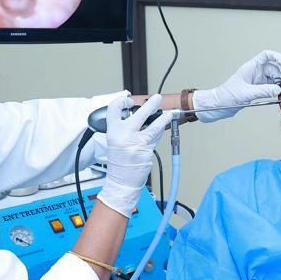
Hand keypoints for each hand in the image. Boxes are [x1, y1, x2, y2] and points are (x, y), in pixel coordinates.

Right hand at [97, 94, 175, 216]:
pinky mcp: (146, 150)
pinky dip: (160, 132)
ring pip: (154, 127)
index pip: (114, 108)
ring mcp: (136, 143)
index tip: (129, 101)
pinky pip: (156, 138)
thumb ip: (125, 128)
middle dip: (151, 105)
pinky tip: (163, 128)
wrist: (121, 181)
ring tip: (168, 113)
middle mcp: (123, 135)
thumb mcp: (115, 141)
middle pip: (139, 114)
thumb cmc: (118, 162)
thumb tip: (141, 116)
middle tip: (157, 99)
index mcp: (112, 132)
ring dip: (163, 119)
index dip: (122, 101)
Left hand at [192, 50, 280, 121]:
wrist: (219, 105)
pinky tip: (274, 96)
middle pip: (272, 69)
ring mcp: (256, 81)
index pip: (266, 56)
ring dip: (276, 85)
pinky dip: (273, 91)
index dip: (277, 57)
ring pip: (272, 79)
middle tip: (280, 87)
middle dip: (278, 77)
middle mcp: (254, 72)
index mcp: (250, 68)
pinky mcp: (256, 89)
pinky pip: (269, 87)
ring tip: (277, 93)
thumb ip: (263, 91)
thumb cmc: (227, 95)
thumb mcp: (246, 93)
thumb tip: (278, 89)